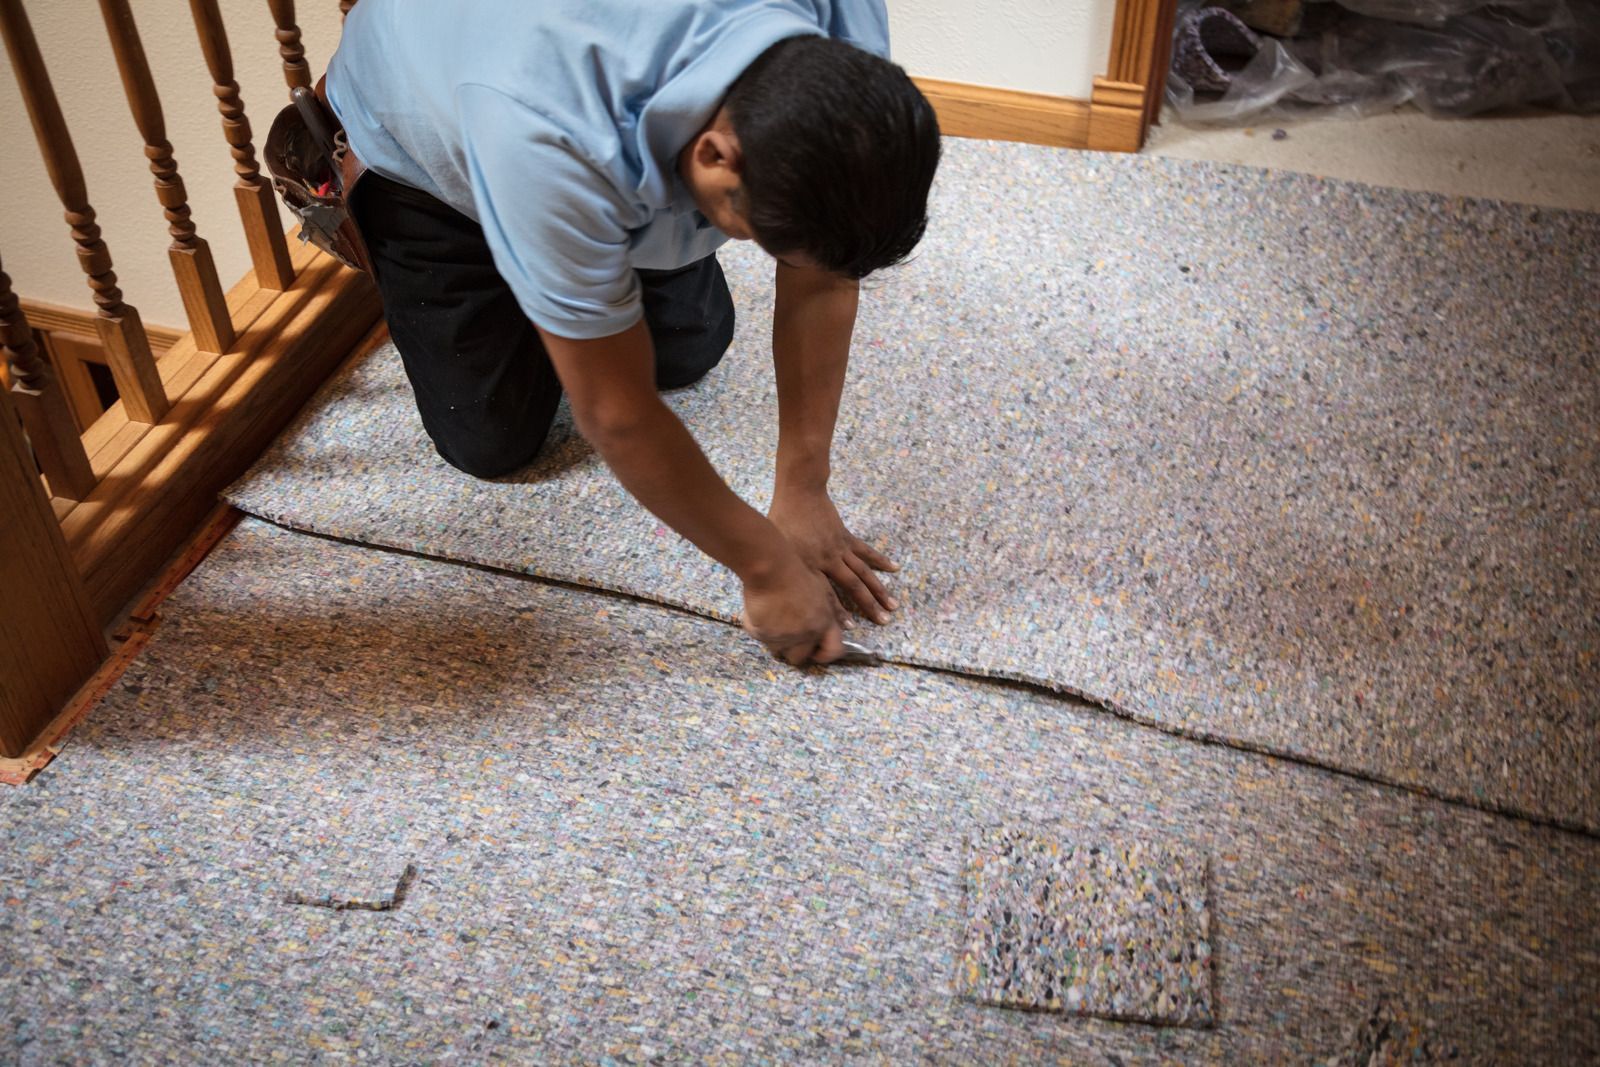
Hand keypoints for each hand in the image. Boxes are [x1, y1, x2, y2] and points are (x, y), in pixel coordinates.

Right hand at [741, 550, 844, 665]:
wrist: (771, 568)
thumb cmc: (798, 572)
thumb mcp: (823, 589)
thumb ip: (835, 610)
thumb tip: (850, 626)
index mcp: (824, 623)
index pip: (833, 651)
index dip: (825, 655)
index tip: (816, 652)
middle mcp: (805, 634)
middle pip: (800, 658)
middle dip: (795, 650)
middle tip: (789, 635)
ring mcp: (783, 637)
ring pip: (779, 650)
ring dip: (777, 640)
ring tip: (773, 620)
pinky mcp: (762, 635)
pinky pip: (761, 639)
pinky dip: (760, 630)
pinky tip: (761, 613)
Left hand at [768, 487, 898, 625]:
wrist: (799, 494)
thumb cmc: (782, 521)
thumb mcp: (778, 548)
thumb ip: (784, 570)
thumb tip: (780, 591)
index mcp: (809, 566)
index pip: (825, 594)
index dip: (836, 612)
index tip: (848, 627)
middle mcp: (828, 560)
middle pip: (852, 586)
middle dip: (868, 605)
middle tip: (883, 621)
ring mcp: (839, 548)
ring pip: (863, 572)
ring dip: (879, 589)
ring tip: (892, 605)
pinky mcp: (846, 537)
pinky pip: (865, 552)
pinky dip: (879, 560)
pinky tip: (894, 568)